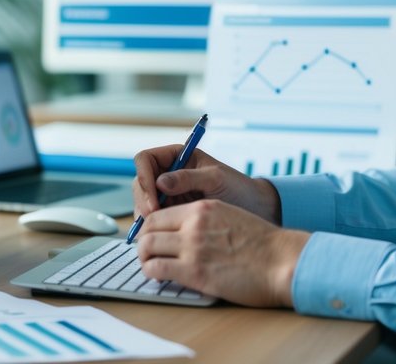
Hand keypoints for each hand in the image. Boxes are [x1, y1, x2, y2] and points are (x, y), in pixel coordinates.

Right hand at [132, 144, 280, 222]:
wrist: (255, 210)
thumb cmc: (239, 188)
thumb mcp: (216, 179)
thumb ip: (189, 178)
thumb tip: (160, 182)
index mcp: (177, 156)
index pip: (145, 160)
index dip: (144, 178)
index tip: (153, 199)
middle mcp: (169, 173)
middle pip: (140, 182)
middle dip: (143, 200)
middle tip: (152, 221)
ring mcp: (168, 194)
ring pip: (143, 202)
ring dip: (146, 216)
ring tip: (157, 232)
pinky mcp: (173, 213)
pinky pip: (154, 219)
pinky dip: (154, 228)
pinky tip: (162, 239)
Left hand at [136, 198, 308, 306]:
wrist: (282, 262)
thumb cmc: (263, 245)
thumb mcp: (230, 217)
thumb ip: (205, 221)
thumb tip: (186, 232)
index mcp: (202, 208)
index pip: (159, 212)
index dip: (150, 227)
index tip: (152, 237)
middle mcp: (194, 224)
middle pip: (148, 229)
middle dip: (143, 242)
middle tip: (147, 253)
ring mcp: (192, 247)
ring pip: (146, 247)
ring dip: (144, 258)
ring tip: (151, 266)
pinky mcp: (194, 272)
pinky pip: (156, 268)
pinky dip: (151, 273)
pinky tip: (159, 276)